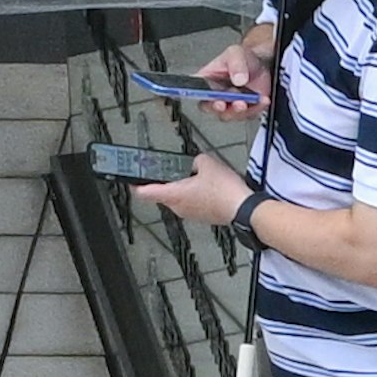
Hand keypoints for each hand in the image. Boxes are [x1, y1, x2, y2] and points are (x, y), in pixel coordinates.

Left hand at [135, 154, 249, 227]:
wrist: (245, 209)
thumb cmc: (225, 191)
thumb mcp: (207, 163)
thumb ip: (195, 160)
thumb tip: (194, 163)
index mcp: (173, 194)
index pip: (143, 192)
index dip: (134, 184)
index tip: (131, 178)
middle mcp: (178, 207)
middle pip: (162, 194)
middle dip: (166, 181)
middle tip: (172, 170)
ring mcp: (190, 214)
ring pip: (178, 199)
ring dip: (183, 188)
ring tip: (197, 177)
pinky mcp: (202, 216)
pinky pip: (192, 204)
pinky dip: (195, 195)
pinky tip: (209, 187)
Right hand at [192, 29, 275, 111]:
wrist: (263, 63)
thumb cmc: (242, 58)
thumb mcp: (236, 53)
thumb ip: (236, 64)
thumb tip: (238, 79)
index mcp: (206, 80)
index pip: (195, 90)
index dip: (199, 96)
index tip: (209, 96)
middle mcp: (215, 95)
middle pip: (209, 107)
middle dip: (218, 107)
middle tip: (226, 102)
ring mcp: (229, 104)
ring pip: (228, 115)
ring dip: (237, 110)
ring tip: (246, 101)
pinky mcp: (245, 110)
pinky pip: (248, 115)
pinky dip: (256, 109)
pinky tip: (262, 100)